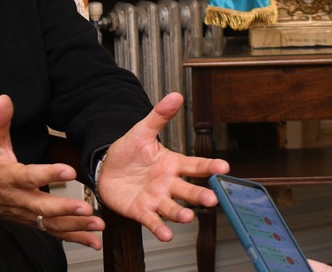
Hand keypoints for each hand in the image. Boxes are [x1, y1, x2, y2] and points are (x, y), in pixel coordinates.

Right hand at [0, 95, 104, 248]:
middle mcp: (20, 199)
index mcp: (11, 177)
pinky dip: (75, 238)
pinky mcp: (34, 223)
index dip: (49, 174)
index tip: (69, 171)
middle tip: (87, 208)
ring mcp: (27, 215)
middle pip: (44, 207)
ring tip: (97, 225)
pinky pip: (55, 233)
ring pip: (52, 224)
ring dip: (76, 227)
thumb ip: (1, 121)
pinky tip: (94, 242)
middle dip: (66, 209)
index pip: (31, 176)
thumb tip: (4, 98)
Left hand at [97, 92, 229, 241]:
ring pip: (173, 208)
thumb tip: (176, 95)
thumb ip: (160, 116)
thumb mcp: (142, 131)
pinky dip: (159, 228)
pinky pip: (152, 221)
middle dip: (201, 195)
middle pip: (188, 190)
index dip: (210, 166)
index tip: (224, 167)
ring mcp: (157, 199)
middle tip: (213, 199)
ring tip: (189, 217)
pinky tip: (166, 235)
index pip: (195, 165)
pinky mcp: (142, 211)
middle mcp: (169, 183)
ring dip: (182, 213)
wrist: (106, 168)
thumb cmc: (128, 151)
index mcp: (172, 163)